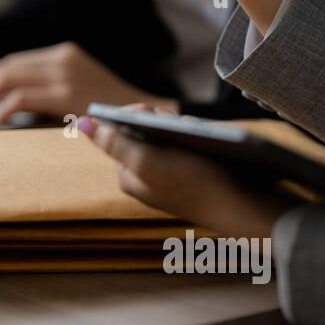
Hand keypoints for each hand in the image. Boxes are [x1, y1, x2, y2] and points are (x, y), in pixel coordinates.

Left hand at [0, 42, 177, 128]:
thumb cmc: (115, 110)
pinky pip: (20, 100)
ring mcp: (64, 75)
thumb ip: (52, 90)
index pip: (13, 62)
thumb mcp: (81, 90)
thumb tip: (11, 106)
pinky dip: (2, 112)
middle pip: (4, 68)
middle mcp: (62, 58)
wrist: (151, 115)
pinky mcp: (66, 96)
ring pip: (7, 79)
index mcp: (64, 54)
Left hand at [78, 106, 297, 238]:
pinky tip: (207, 145)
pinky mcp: (189, 173)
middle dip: (163, 123)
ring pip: (167, 135)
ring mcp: (167, 175)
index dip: (138, 116)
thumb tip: (80, 123)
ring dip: (181, 129)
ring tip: (197, 140)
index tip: (158, 117)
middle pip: (144, 131)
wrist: (244, 208)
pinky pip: (185, 146)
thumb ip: (114, 143)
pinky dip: (194, 139)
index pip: (120, 130)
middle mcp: (143, 176)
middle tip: (182, 131)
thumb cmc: (196, 184)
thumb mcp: (149, 162)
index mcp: (127, 175)